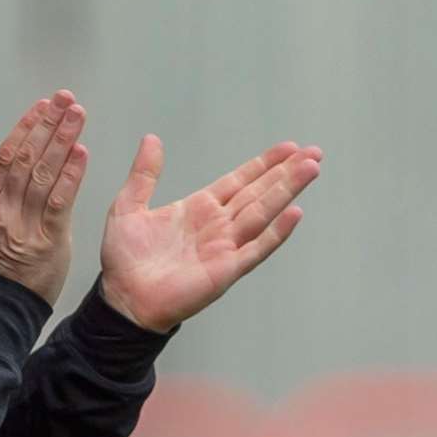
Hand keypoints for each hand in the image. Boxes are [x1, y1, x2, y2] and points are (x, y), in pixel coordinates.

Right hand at [0, 90, 89, 307]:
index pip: (6, 154)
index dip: (26, 126)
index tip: (42, 105)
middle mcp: (3, 208)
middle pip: (28, 158)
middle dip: (49, 124)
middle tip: (66, 100)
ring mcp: (25, 224)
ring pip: (45, 173)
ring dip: (63, 141)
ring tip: (77, 116)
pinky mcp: (48, 240)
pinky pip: (60, 201)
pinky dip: (71, 176)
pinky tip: (81, 153)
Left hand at [99, 136, 322, 331]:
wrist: (122, 298)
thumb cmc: (124, 259)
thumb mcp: (128, 207)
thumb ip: (144, 174)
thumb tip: (151, 139)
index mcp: (198, 209)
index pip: (239, 181)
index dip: (263, 164)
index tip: (289, 147)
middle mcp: (217, 225)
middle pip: (259, 193)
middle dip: (286, 173)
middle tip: (314, 152)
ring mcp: (225, 247)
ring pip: (263, 213)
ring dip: (287, 191)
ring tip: (311, 169)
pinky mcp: (226, 269)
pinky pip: (256, 248)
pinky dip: (276, 232)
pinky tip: (294, 213)